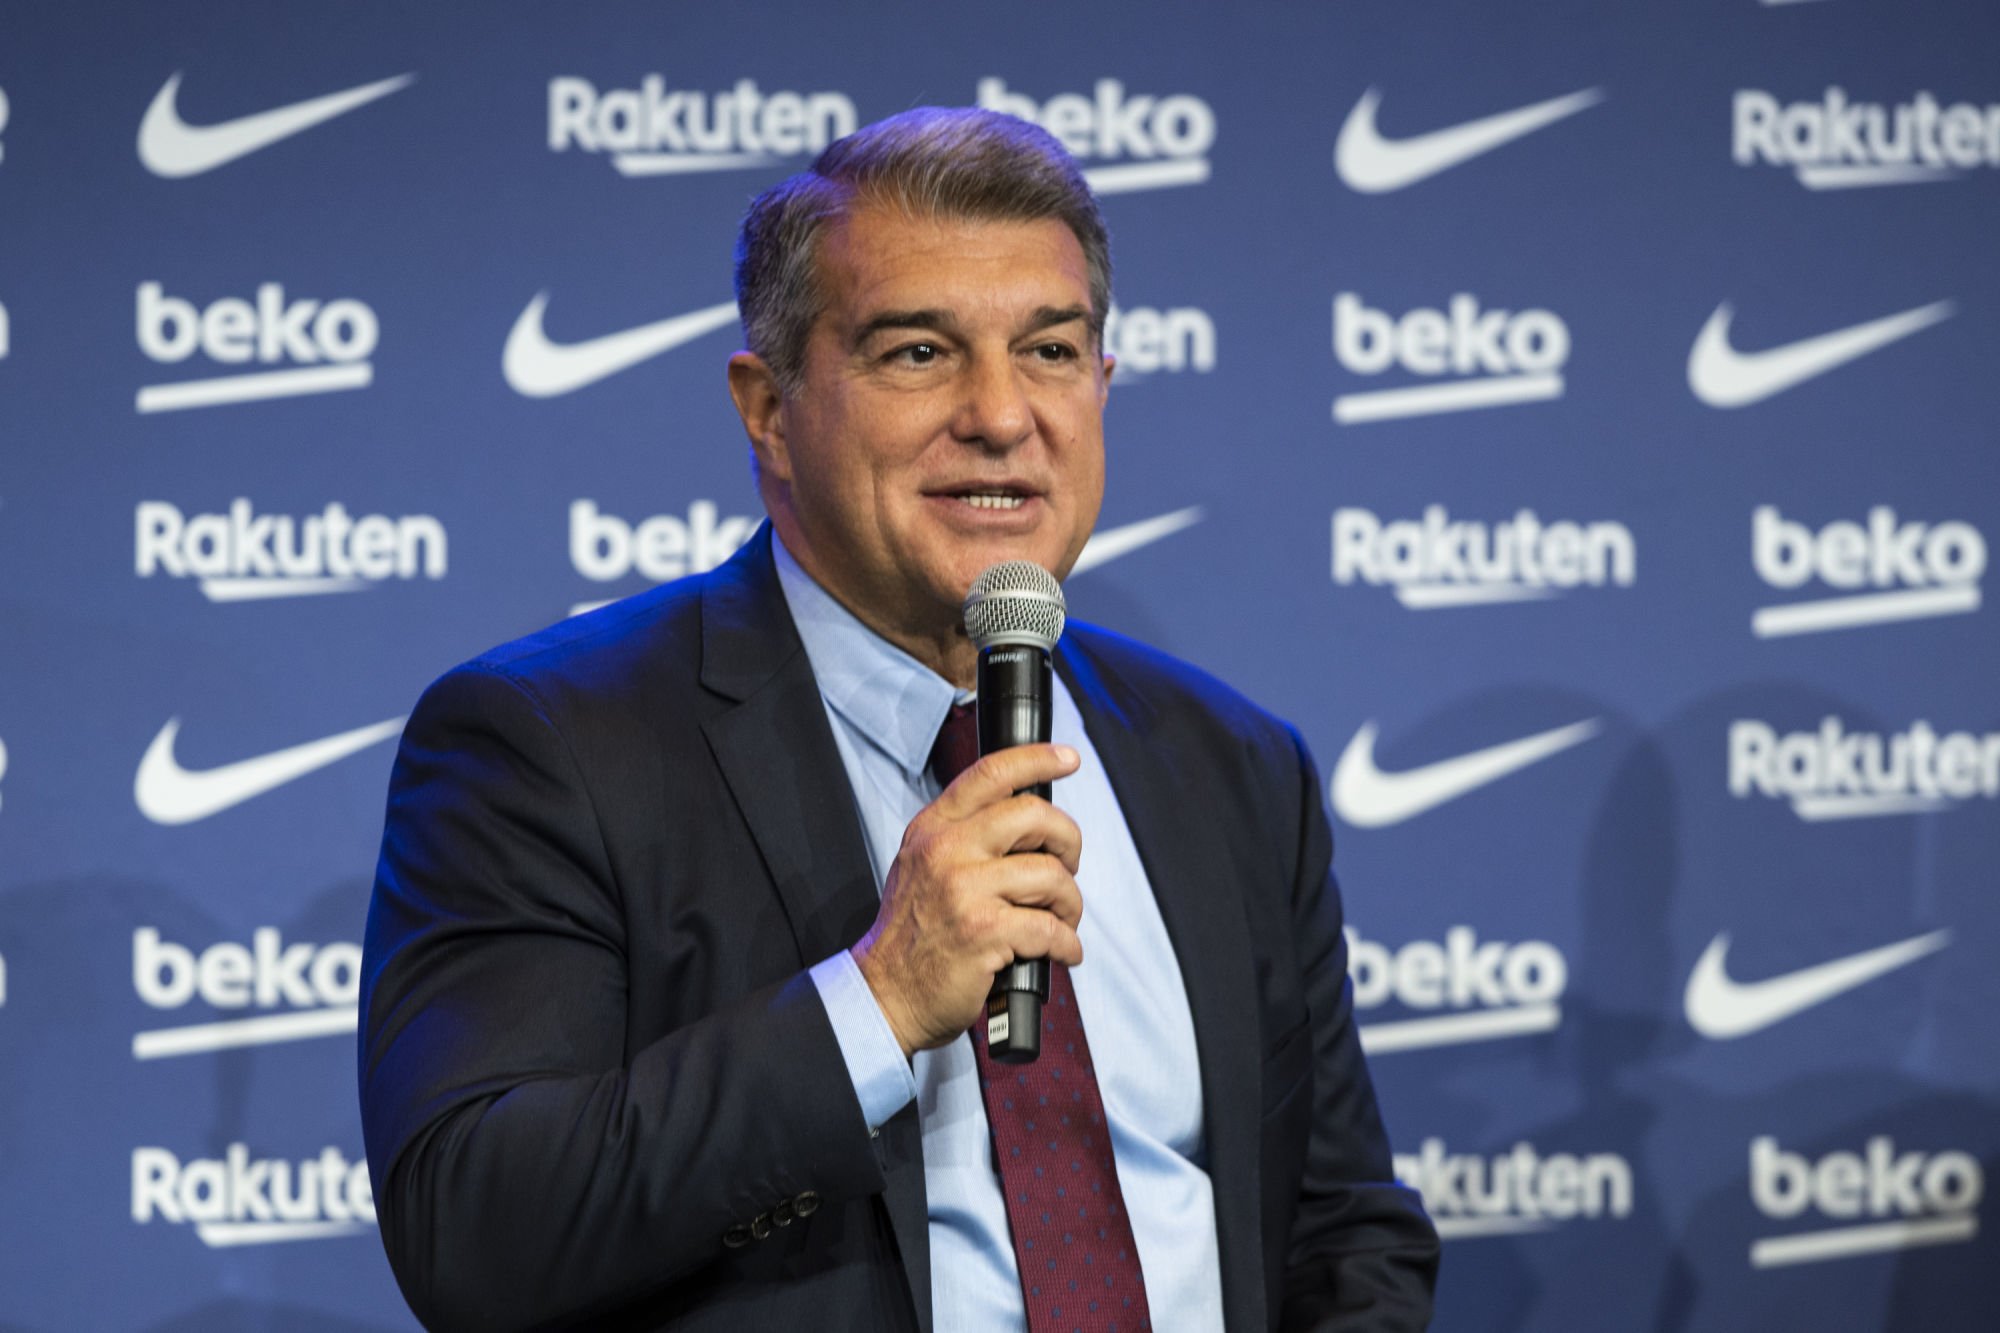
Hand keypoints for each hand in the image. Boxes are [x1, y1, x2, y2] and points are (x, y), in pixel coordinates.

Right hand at [851, 744, 1084, 1056]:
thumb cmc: (912, 937)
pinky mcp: (982, 931)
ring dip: (1069, 903)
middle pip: (1033, 815)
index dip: (1037, 759)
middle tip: (1067, 866)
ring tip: (1059, 921)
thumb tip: (1029, 823)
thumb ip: (964, 838)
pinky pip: (1050, 928)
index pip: (991, 775)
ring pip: (1050, 875)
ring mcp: (963, 889)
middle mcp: (946, 850)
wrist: (885, 994)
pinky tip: (1061, 952)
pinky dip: (1067, 945)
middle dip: (1068, 841)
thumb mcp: (923, 866)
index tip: (1067, 759)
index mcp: (933, 829)